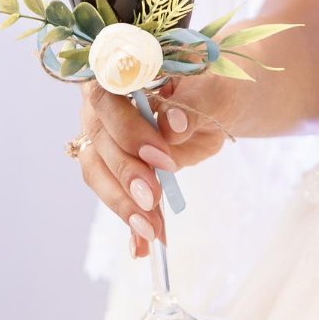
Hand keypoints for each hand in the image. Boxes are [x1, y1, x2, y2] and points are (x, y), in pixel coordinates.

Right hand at [78, 72, 236, 257]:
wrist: (220, 104)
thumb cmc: (214, 86)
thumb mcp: (214, 88)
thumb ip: (191, 102)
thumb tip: (173, 124)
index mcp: (118, 70)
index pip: (106, 97)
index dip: (128, 129)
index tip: (161, 156)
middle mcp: (101, 104)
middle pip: (99, 140)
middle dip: (126, 173)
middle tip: (153, 199)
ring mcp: (103, 137)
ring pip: (98, 173)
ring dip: (123, 205)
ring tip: (151, 232)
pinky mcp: (115, 168)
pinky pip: (115, 196)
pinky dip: (129, 225)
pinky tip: (142, 249)